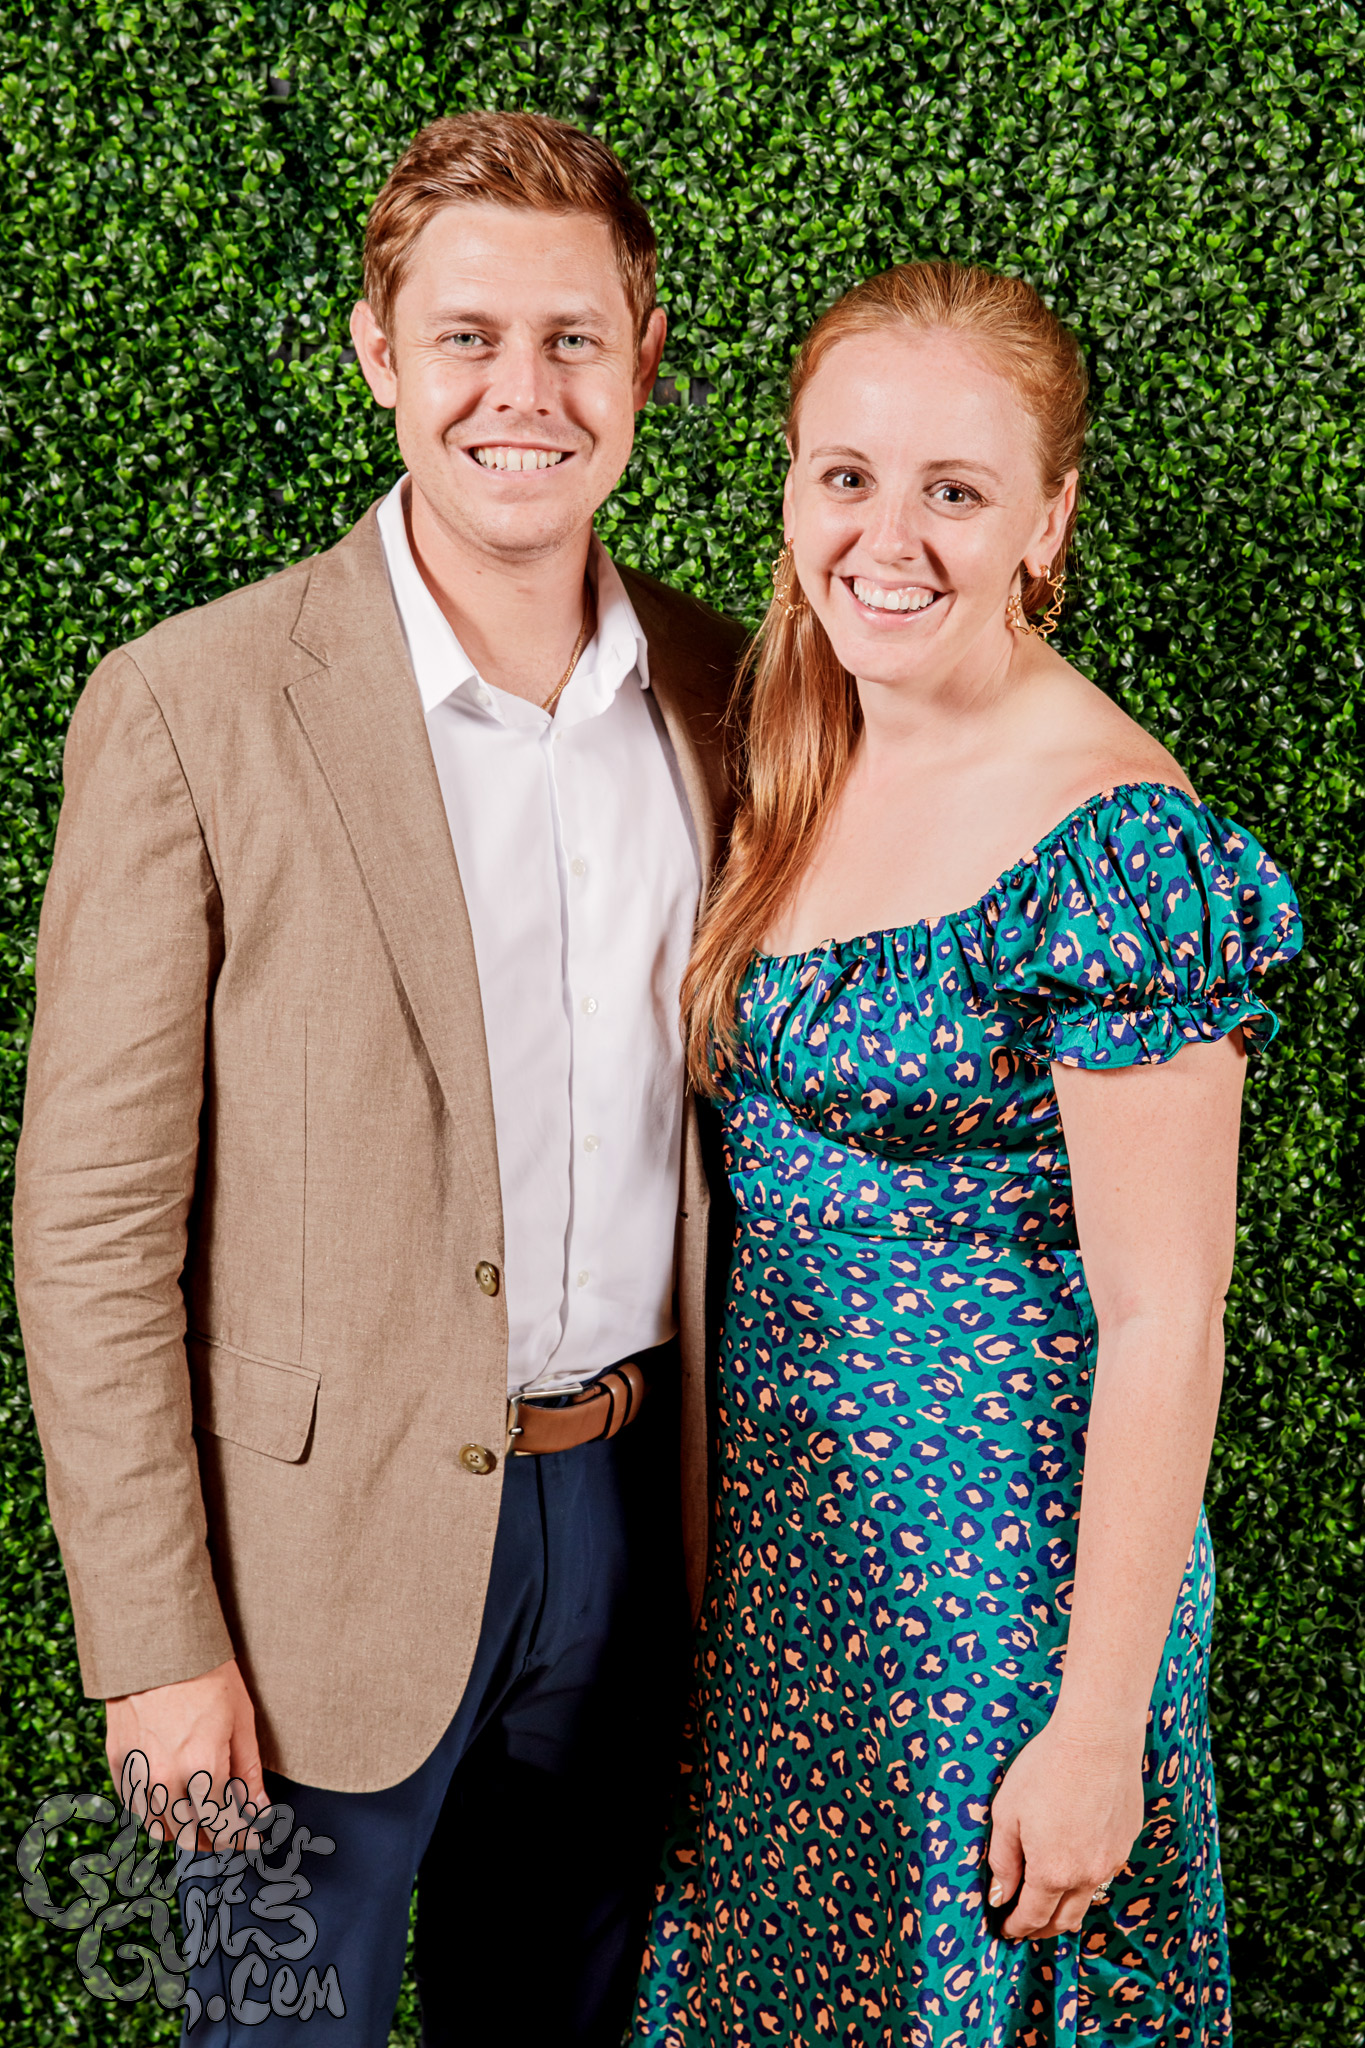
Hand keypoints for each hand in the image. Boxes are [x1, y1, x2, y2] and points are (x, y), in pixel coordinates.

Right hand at [105, 1656, 266, 1851]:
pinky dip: (154, 1812)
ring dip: (183, 1832)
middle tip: (230, 1834)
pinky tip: (171, 1804)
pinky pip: (135, 1806)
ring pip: (159, 1827)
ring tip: (201, 1825)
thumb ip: (249, 1770)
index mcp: (203, 1768)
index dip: (240, 1837)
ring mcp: (139, 1773)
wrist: (158, 1644)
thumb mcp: (241, 1718)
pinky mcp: (118, 1762)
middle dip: (213, 1840)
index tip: (252, 1839)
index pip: (222, 1824)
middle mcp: (167, 1779)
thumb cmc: (208, 1675)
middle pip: (189, 1834)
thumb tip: (259, 1809)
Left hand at [986, 1716, 1144, 1939]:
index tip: (1005, 1930)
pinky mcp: (1126, 1841)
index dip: (1016, 1928)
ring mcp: (1112, 1861)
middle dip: (1041, 1929)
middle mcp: (1086, 1875)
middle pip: (1064, 1920)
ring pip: (1087, 1899)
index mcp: (1052, 1872)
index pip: (1032, 1917)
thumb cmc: (1045, 1769)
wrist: (1097, 1739)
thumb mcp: (1007, 1813)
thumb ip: (1003, 1860)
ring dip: (1065, 1908)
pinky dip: (1085, 1878)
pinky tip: (1074, 1861)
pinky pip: (1104, 1872)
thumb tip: (1000, 1896)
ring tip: (1049, 1901)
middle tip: (1025, 1926)